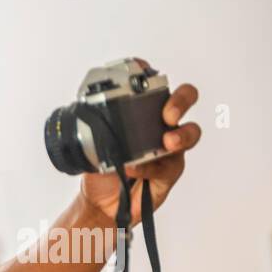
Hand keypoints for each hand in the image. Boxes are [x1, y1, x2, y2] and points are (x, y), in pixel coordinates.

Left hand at [79, 61, 200, 226]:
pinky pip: (167, 166)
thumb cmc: (101, 168)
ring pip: (190, 133)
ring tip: (166, 141)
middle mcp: (161, 126)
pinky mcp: (169, 172)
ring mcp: (169, 148)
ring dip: (180, 135)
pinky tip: (133, 169)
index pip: (153, 86)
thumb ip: (91, 126)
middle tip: (168, 112)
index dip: (150, 75)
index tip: (140, 69)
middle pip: (185, 100)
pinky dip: (149, 168)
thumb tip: (82, 110)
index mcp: (144, 113)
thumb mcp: (90, 145)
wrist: (99, 202)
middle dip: (181, 100)